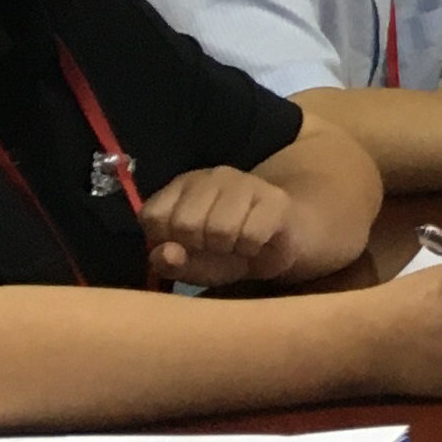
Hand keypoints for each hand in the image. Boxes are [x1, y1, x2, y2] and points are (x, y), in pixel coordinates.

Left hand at [142, 167, 315, 285]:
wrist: (289, 239)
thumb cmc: (233, 250)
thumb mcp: (196, 264)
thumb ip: (173, 263)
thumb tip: (165, 253)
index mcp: (184, 186)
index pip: (152, 216)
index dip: (165, 239)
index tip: (185, 244)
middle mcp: (212, 177)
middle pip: (185, 223)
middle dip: (199, 246)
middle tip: (216, 246)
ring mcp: (246, 183)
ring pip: (219, 229)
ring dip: (228, 248)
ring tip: (237, 245)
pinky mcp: (276, 199)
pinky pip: (251, 235)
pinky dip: (251, 249)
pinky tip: (257, 244)